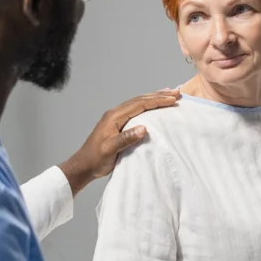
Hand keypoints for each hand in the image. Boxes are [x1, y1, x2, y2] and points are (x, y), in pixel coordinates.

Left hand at [59, 89, 180, 195]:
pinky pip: (136, 110)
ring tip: (169, 94)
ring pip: (138, 103)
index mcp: (114, 116)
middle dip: (159, 96)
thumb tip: (144, 128)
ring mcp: (116, 118)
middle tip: (177, 94)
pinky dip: (147, 106)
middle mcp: (115, 113)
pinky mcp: (118, 124)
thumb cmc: (95, 159)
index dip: (157, 100)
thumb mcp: (110, 150)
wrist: (83, 166)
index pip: (139, 104)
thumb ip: (126, 138)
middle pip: (140, 100)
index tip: (173, 99)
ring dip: (154, 98)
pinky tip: (153, 106)